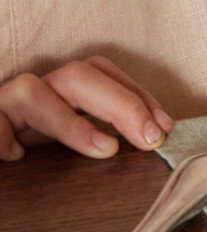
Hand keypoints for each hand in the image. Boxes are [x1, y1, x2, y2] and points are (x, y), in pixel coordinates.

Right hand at [0, 56, 174, 162]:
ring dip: (71, 122)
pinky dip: (3, 136)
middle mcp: (36, 88)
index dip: (139, 97)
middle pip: (78, 76)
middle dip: (121, 104)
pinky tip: (17, 156)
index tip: (165, 128)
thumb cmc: (24, 141)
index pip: (106, 75)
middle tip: (149, 138)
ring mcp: (5, 102)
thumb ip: (100, 131)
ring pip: (32, 91)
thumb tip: (153, 138)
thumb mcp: (65, 136)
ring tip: (105, 148)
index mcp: (61, 88)